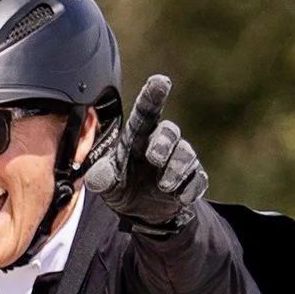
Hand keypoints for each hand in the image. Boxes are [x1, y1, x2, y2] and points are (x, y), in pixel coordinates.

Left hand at [90, 71, 207, 239]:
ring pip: (186, 155)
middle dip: (164, 142)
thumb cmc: (122, 185)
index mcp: (138, 136)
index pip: (146, 112)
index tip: (161, 81)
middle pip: (169, 131)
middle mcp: (160, 143)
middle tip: (154, 158)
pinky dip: (190, 188)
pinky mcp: (191, 181)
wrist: (140, 212)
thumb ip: (100, 178)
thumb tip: (97, 178)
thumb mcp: (105, 183)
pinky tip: (181, 197)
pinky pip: (197, 179)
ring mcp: (178, 161)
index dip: (153, 96)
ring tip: (164, 187)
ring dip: (176, 170)